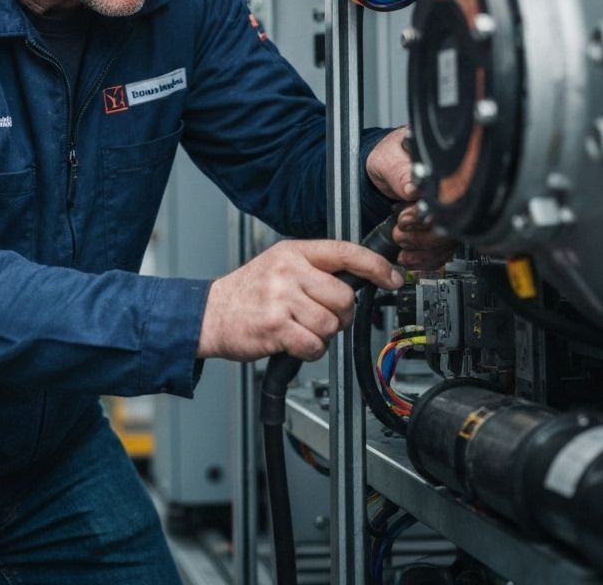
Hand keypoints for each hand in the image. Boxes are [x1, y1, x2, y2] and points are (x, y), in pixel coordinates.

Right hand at [197, 239, 404, 362]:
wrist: (210, 313)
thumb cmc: (248, 293)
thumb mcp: (279, 266)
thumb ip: (314, 268)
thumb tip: (358, 279)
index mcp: (293, 252)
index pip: (344, 251)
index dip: (375, 265)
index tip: (391, 277)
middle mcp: (287, 271)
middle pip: (343, 296)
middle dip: (340, 314)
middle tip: (321, 317)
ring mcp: (281, 298)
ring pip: (331, 324)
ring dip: (322, 335)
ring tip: (300, 328)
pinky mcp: (275, 326)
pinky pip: (314, 345)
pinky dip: (309, 351)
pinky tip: (292, 342)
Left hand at [366, 126, 456, 269]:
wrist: (382, 169)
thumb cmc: (387, 159)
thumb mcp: (388, 158)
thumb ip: (399, 172)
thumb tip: (413, 189)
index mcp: (444, 170)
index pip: (450, 198)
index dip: (427, 214)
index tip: (404, 218)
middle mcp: (454, 192)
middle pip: (454, 225)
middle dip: (423, 236)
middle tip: (399, 231)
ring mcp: (450, 211)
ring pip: (450, 241)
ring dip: (424, 250)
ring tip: (401, 242)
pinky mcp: (443, 227)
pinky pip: (444, 250)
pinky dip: (427, 259)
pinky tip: (411, 257)